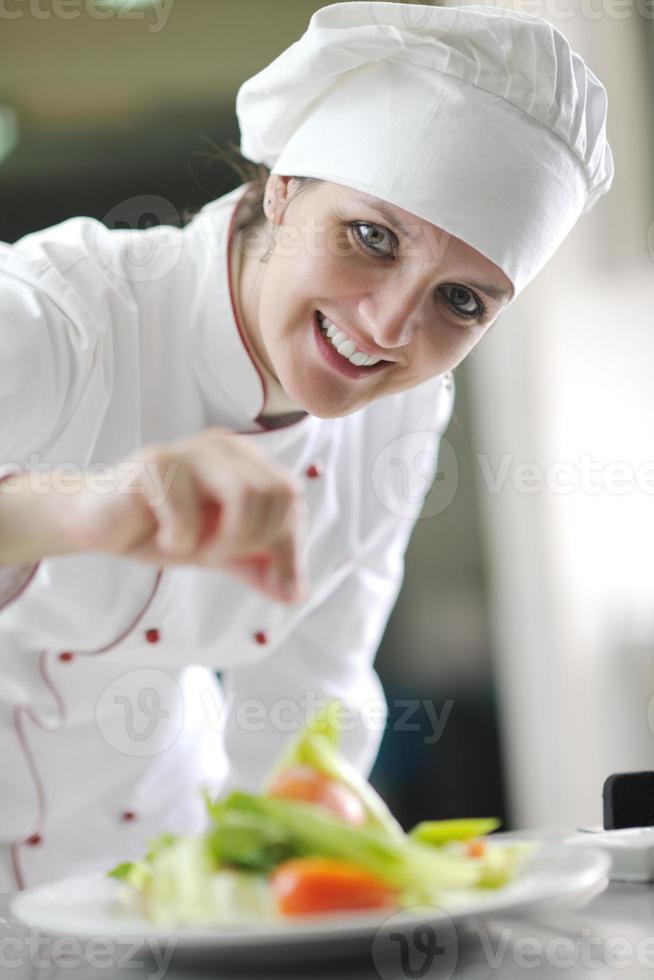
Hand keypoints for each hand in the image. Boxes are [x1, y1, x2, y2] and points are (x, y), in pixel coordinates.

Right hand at [70, 427, 307, 603]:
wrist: (103, 527)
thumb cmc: (166, 531)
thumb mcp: (223, 552)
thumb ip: (261, 567)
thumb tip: (296, 594)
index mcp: (246, 460)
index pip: (291, 497)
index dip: (288, 547)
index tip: (271, 582)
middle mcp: (223, 446)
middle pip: (277, 493)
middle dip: (253, 540)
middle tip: (216, 554)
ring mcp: (188, 451)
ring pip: (244, 494)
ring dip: (224, 541)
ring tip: (195, 549)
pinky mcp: (153, 464)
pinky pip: (187, 511)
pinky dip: (180, 540)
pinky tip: (163, 538)